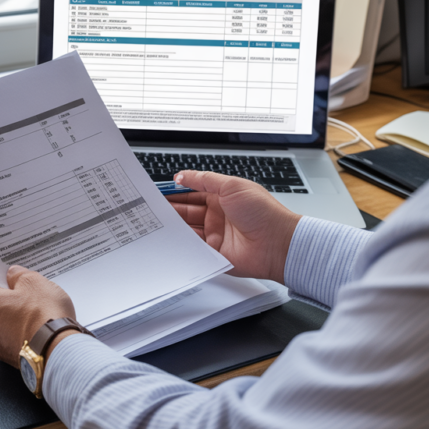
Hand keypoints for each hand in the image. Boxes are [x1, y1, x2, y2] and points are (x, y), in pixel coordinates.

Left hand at [0, 266, 76, 367]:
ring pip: (0, 323)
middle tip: (25, 291)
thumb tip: (13, 275)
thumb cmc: (44, 316)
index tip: (5, 272)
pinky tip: (35, 328)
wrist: (57, 351)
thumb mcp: (34, 282)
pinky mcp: (8, 357)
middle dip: (6, 296)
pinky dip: (19, 333)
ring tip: (35, 312)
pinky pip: (10, 339)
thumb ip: (19, 275)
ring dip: (12, 316)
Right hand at [168, 171, 301, 283]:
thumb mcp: (232, 186)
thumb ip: (204, 179)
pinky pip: (192, 246)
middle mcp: (217, 214)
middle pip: (186, 210)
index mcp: (222, 196)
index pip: (192, 192)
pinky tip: (170, 236)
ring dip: (174, 224)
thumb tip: (182, 176)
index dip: (176, 191)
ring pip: (187, 227)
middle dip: (170, 207)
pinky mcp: (214, 252)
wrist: (277, 244)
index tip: (159, 191)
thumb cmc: (263, 213)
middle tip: (152, 206)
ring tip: (156, 219)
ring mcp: (215, 233)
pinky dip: (181, 241)